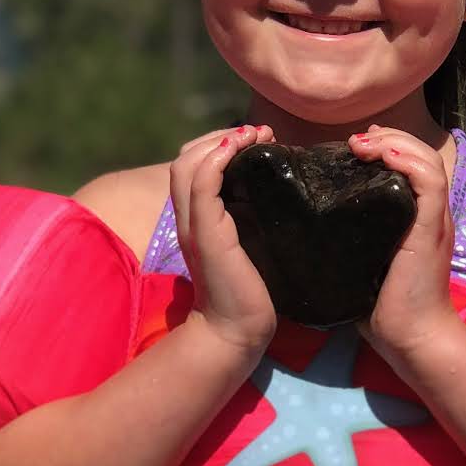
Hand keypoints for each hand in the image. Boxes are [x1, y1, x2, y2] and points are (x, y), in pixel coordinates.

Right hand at [171, 125, 277, 359]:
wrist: (235, 332)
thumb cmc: (250, 295)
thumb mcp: (251, 247)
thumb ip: (252, 222)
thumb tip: (279, 197)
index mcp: (198, 219)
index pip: (192, 166)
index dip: (218, 144)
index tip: (256, 140)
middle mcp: (189, 218)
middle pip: (185, 158)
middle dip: (220, 136)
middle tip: (259, 133)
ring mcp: (194, 225)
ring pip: (188, 164)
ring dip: (221, 140)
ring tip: (255, 134)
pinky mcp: (206, 233)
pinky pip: (201, 184)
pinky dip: (216, 158)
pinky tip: (239, 146)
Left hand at [350, 128, 458, 364]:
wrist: (411, 337)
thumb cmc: (382, 309)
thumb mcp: (360, 262)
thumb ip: (346, 240)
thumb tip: (305, 228)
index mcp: (414, 218)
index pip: (409, 165)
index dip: (384, 147)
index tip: (352, 147)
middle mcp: (428, 213)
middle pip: (418, 153)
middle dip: (386, 138)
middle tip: (355, 141)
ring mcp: (433, 219)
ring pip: (425, 159)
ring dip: (394, 143)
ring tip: (363, 143)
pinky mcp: (431, 228)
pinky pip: (429, 180)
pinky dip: (407, 160)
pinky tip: (381, 154)